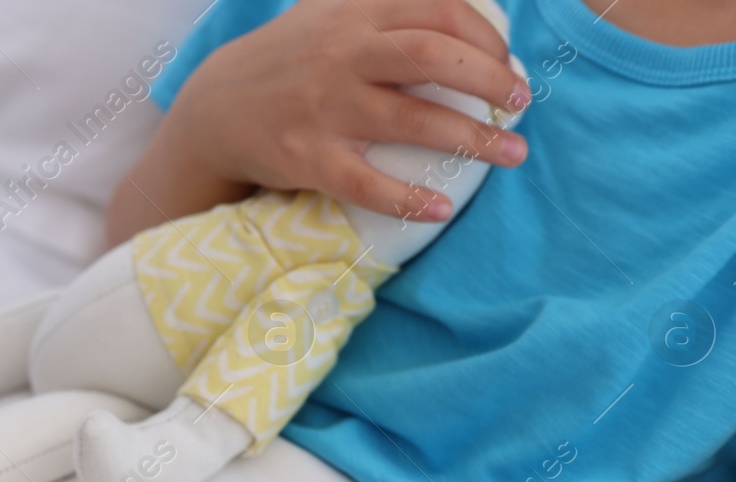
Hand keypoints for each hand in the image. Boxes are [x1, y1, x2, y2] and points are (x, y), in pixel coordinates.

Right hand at [117, 0, 529, 233]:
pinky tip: (440, 208)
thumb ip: (386, 12)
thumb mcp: (331, 15)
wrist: (215, 109)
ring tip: (512, 154)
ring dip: (472, 139)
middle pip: (432, 55)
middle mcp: (342, 55)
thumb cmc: (289, 63)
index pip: (438, 11)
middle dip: (489, 79)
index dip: (486, 37)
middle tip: (520, 104)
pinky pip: (367, 183)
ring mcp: (324, 108)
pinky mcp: (308, 158)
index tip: (509, 65)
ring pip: (412, 119)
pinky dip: (408, 198)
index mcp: (354, 14)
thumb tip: (462, 13)